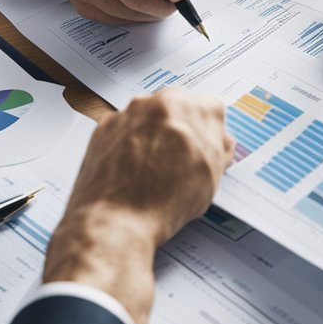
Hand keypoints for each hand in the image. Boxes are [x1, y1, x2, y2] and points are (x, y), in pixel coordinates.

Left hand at [43, 90, 234, 323]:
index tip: (207, 147)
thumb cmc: (164, 202)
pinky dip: (130, 144)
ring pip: (149, 117)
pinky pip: (125, 129)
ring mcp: (126, 113)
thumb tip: (220, 143)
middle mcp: (156, 102)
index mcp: (190, 107)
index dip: (211, 132)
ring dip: (155, 136)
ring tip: (155, 171)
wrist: (115, 221)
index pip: (211, 108)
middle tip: (183, 160)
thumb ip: (219, 151)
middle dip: (183, 129)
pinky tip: (134, 171)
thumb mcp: (211, 178)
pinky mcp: (103, 128)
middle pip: (178, 107)